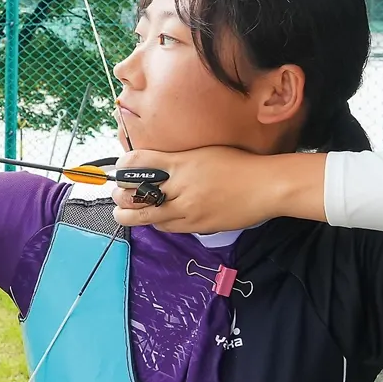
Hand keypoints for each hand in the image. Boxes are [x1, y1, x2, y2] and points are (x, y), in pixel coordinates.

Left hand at [112, 146, 326, 233]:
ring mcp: (189, 210)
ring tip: (126, 212)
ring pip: (148, 217)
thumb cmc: (237, 164)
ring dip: (134, 215)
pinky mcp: (198, 226)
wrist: (265, 187)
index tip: (120, 169)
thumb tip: (151, 165)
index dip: (123, 167)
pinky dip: (158, 222)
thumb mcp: (202, 153)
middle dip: (120, 198)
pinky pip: (169, 228)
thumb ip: (175, 160)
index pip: (138, 163)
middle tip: (117, 196)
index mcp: (181, 164)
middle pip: (136, 196)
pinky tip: (157, 217)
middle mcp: (181, 187)